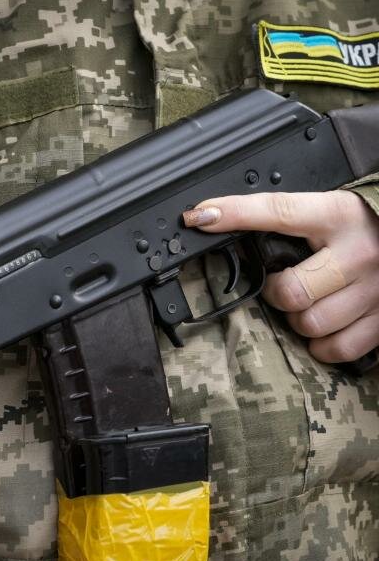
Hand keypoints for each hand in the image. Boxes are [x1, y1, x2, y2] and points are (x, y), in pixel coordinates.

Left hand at [183, 190, 378, 362]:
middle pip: (290, 291)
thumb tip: (222, 222)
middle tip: (284, 285)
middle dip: (276, 293)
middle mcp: (360, 253)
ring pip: (310, 324)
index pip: (278, 211)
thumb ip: (290, 220)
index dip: (234, 214)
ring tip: (310, 303)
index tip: (200, 217)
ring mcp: (376, 290)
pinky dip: (323, 344)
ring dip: (299, 320)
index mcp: (340, 216)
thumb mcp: (333, 211)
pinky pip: (337, 348)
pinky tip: (328, 325)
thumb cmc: (368, 227)